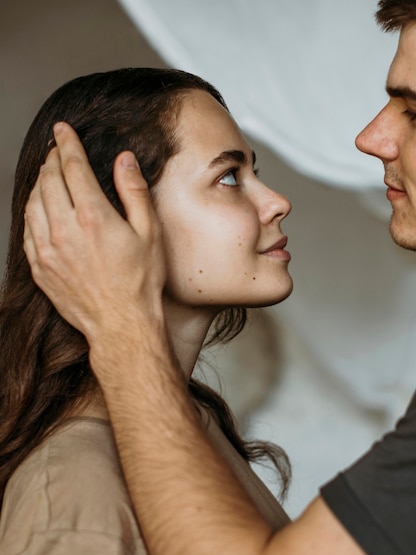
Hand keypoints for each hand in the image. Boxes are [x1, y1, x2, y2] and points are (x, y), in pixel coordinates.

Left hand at [23, 122, 166, 344]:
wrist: (121, 324)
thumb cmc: (140, 282)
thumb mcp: (150, 234)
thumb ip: (134, 192)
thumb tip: (124, 160)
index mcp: (93, 218)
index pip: (73, 168)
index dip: (68, 144)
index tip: (63, 131)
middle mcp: (64, 230)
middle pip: (48, 181)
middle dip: (53, 160)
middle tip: (59, 151)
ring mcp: (47, 250)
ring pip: (32, 202)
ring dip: (40, 183)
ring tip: (50, 176)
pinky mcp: (39, 267)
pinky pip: (26, 228)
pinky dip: (32, 210)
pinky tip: (42, 208)